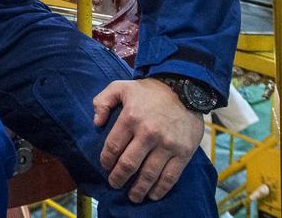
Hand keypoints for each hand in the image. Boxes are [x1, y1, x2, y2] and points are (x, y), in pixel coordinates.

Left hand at [93, 78, 204, 202]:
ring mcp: (167, 144)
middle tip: (114, 184)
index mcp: (131, 117)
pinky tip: (153, 195)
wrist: (185, 89)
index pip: (113, 146)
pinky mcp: (183, 152)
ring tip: (133, 196)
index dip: (106, 160)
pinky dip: (160, 189)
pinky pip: (170, 176)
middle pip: (128, 164)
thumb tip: (96, 122)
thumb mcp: (120, 86)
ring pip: (149, 174)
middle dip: (118, 178)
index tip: (105, 166)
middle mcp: (148, 133)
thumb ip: (102, 101)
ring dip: (138, 189)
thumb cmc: (149, 90)